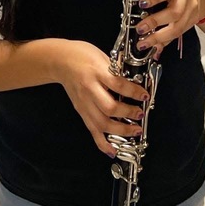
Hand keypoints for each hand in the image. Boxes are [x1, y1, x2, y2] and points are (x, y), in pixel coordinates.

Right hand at [56, 40, 149, 156]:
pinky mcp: (80, 111)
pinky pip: (92, 130)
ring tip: (134, 131)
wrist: (60, 60)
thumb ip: (117, 70)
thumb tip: (136, 83)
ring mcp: (84, 103)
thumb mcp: (103, 56)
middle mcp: (89, 89)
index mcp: (97, 72)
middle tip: (140, 114)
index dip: (133, 92)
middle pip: (109, 108)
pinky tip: (112, 150)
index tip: (144, 95)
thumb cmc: (82, 55)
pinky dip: (102, 143)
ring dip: (120, 131)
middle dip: (128, 114)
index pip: (118, 85)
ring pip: (101, 123)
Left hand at [134, 0, 204, 55]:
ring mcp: (191, 10)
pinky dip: (165, 42)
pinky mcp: (192, 22)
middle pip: (174, 12)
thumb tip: (132, 1)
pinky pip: (178, 34)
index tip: (141, 3)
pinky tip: (155, 47)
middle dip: (155, 22)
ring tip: (144, 43)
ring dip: (159, 37)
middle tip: (140, 28)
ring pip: (178, 27)